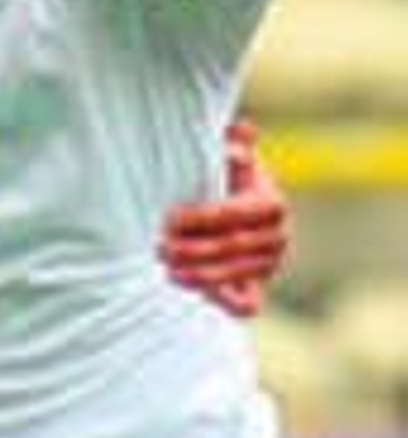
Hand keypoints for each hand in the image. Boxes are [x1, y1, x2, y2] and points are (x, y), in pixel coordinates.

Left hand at [160, 119, 287, 317]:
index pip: (235, 214)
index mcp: (272, 204)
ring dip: (199, 275)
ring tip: (167, 269)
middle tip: (160, 247)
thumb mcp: (228, 161)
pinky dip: (223, 301)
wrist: (234, 217)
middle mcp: (278, 237)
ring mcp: (269, 266)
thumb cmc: (225, 183)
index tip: (170, 218)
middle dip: (193, 249)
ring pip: (236, 275)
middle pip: (233, 247)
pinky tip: (190, 290)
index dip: (201, 218)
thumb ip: (233, 144)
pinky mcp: (258, 289)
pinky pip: (246, 304)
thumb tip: (240, 133)